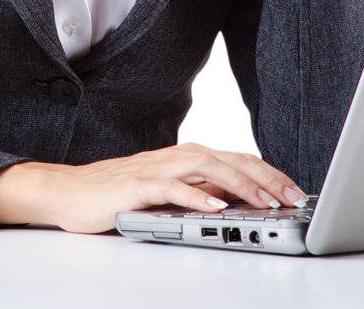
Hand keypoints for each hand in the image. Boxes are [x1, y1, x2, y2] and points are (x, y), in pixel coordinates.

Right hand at [42, 142, 308, 233]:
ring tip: (263, 201)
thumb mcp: (169, 193)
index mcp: (186, 157)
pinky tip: (215, 206)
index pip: (237, 160)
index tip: (294, 191)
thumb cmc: (118, 194)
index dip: (268, 174)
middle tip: (292, 196)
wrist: (69, 192)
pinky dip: (195, 195)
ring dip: (239, 184)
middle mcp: (175, 157)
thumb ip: (200, 191)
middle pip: (230, 159)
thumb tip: (237, 201)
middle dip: (265, 178)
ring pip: (207, 168)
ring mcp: (156, 169)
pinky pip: (171, 188)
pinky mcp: (137, 186)